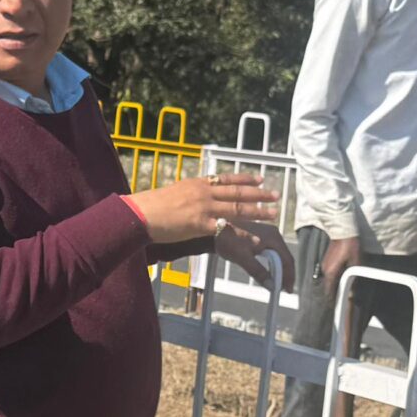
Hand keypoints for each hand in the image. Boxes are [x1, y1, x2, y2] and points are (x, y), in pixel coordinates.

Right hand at [126, 172, 284, 248]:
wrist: (140, 213)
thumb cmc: (152, 206)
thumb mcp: (174, 193)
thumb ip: (189, 194)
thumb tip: (196, 197)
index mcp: (198, 183)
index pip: (227, 179)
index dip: (246, 178)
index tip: (260, 178)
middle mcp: (204, 193)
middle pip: (238, 191)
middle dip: (259, 193)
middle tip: (276, 195)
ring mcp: (204, 208)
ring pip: (237, 207)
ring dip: (258, 210)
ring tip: (273, 213)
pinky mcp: (201, 224)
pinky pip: (228, 229)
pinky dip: (244, 234)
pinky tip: (256, 238)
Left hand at [212, 221, 290, 291]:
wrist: (213, 228)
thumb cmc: (227, 239)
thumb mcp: (243, 258)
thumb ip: (258, 271)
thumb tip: (272, 286)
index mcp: (273, 237)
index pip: (287, 260)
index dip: (289, 276)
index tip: (287, 290)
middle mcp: (273, 234)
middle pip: (284, 257)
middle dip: (284, 274)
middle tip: (282, 289)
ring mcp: (267, 234)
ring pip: (278, 255)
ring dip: (278, 269)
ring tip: (276, 282)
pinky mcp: (261, 236)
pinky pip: (271, 252)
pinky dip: (271, 263)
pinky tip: (268, 271)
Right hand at [317, 233, 361, 306]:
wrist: (343, 230)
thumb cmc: (350, 246)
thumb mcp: (356, 263)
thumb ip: (354, 280)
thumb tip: (353, 294)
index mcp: (331, 273)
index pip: (328, 292)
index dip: (332, 302)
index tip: (336, 309)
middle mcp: (324, 271)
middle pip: (327, 288)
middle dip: (333, 296)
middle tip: (340, 302)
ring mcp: (324, 265)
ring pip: (327, 281)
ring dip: (333, 288)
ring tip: (341, 293)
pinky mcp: (326, 261)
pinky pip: (328, 275)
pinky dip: (332, 280)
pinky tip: (340, 280)